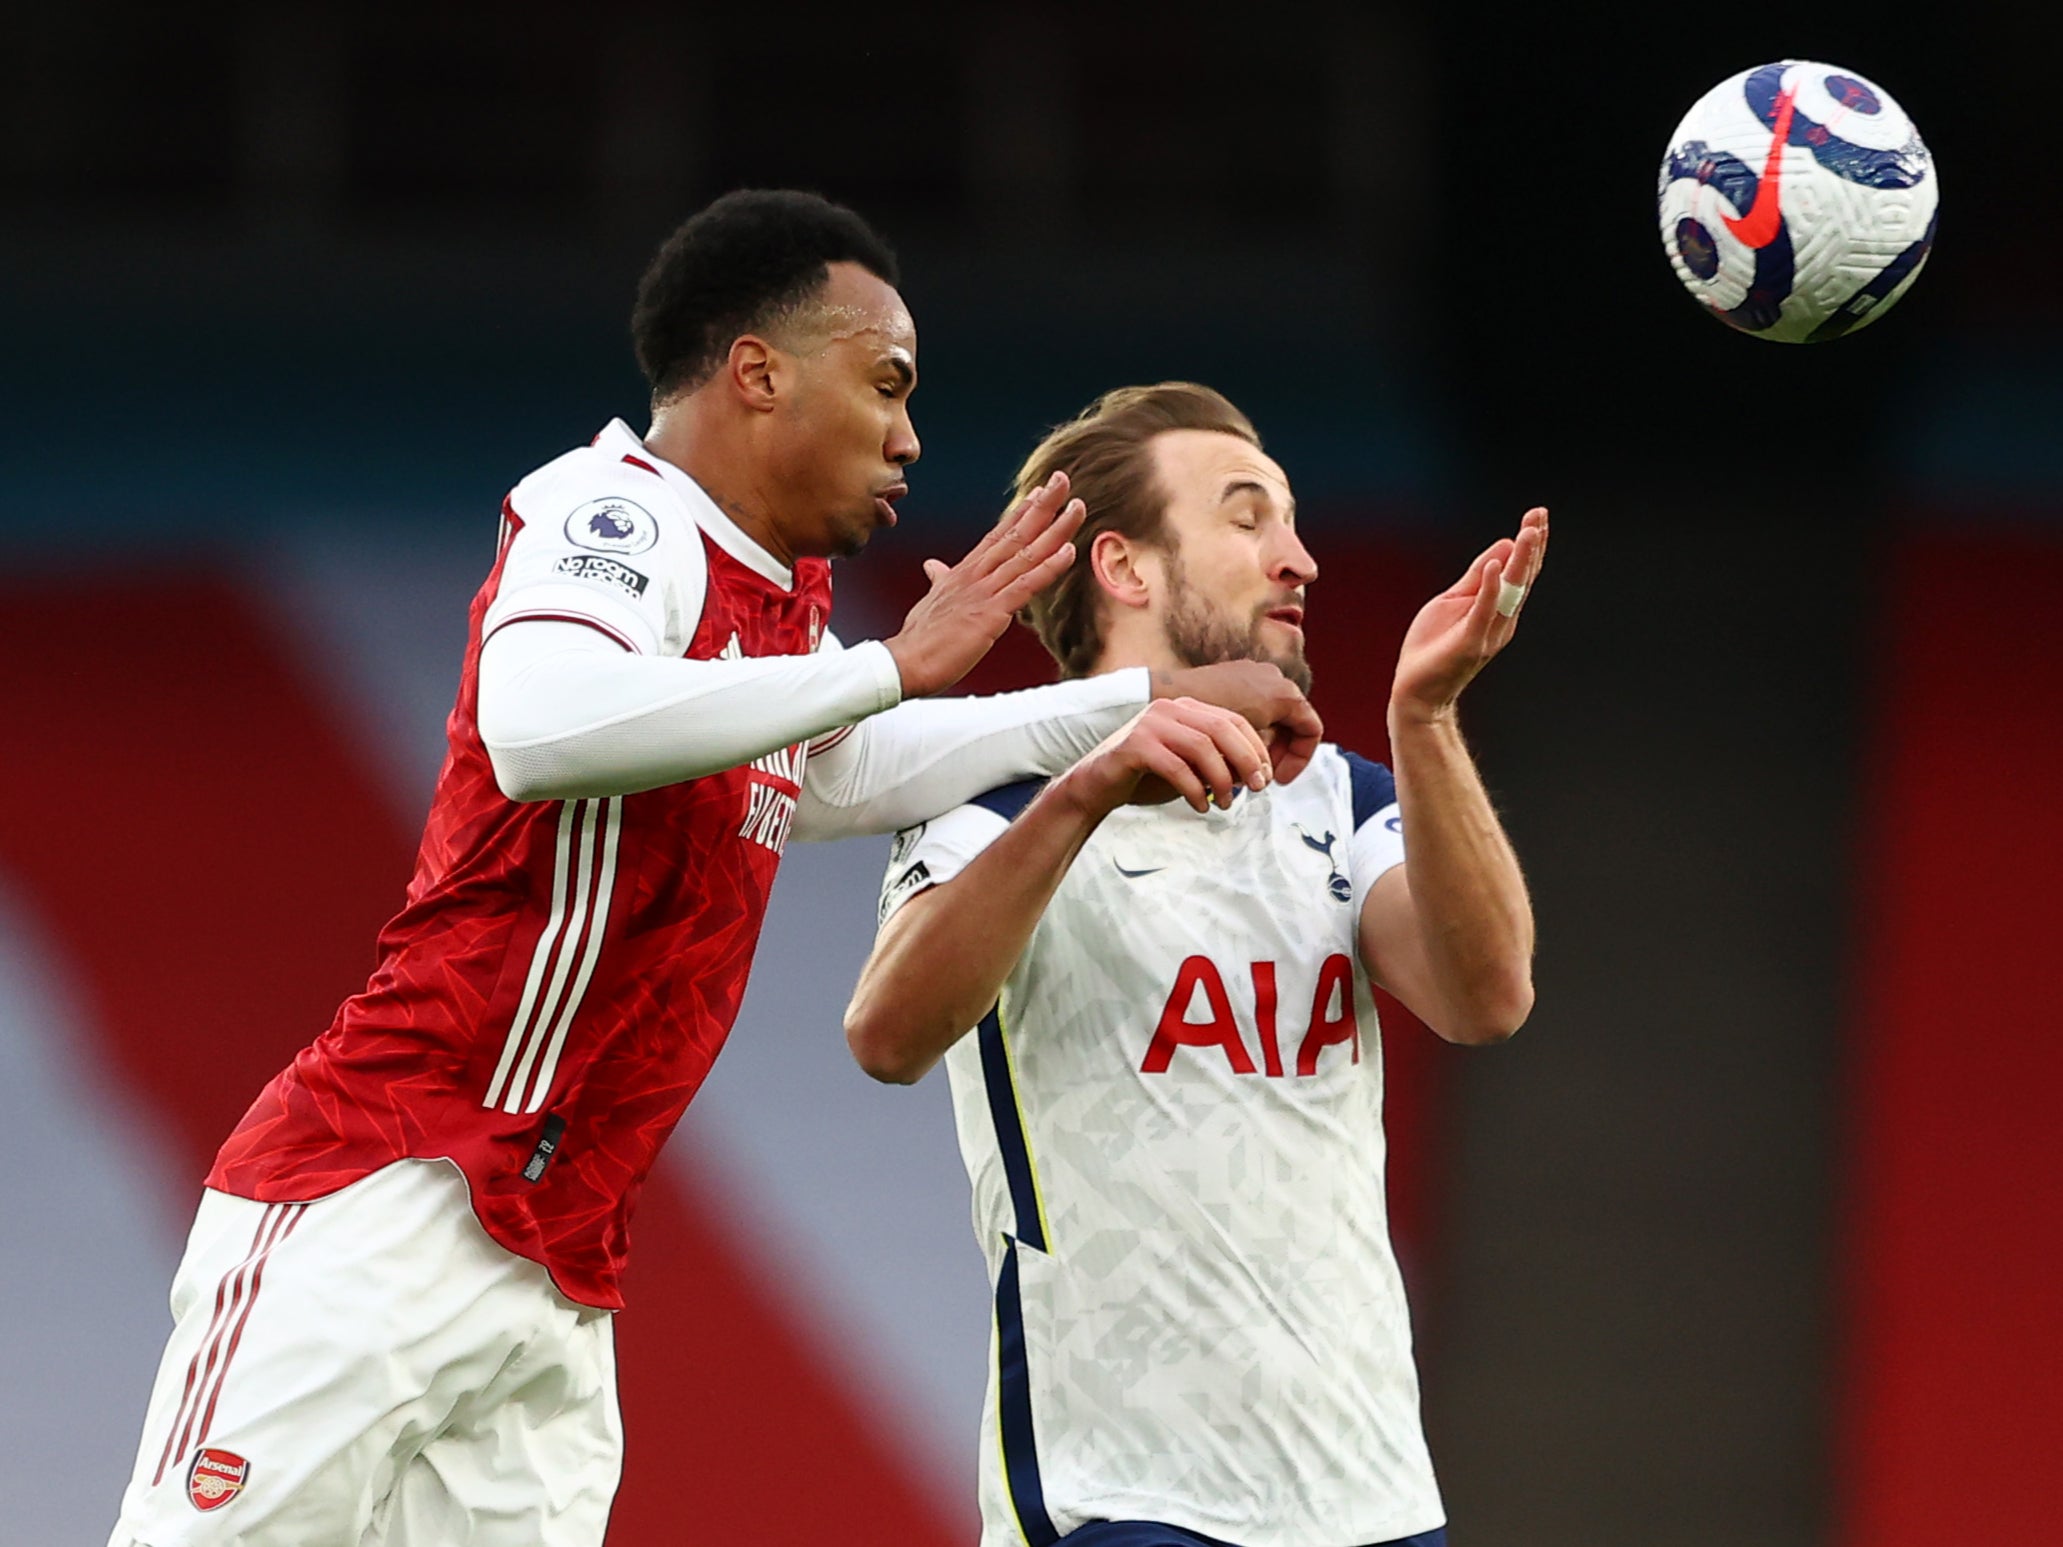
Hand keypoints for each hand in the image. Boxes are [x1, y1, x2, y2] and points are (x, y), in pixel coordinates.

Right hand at [884, 471, 1084, 697]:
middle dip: (1042, 506)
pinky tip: (1069, 551)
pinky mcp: (992, 612)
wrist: (905, 661)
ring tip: (1077, 507)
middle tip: (1062, 480)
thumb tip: (933, 566)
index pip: (997, 536)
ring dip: (1055, 529)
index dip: (1020, 514)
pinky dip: (1049, 567)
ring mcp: (985, 591)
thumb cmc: (919, 638)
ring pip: (1027, 553)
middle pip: (1015, 533)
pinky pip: (1027, 585)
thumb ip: (939, 580)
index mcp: (964, 572)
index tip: (1038, 494)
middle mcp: (976, 574)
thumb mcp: (931, 602)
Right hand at [1058, 698, 1272, 817]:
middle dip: (1246, 759)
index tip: (1265, 777)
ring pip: (1202, 746)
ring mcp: (1150, 724)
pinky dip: (1195, 790)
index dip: (1255, 748)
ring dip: (1222, 778)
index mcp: (1184, 708)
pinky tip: (1202, 806)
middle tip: (1257, 788)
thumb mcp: (1188, 767)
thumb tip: (1255, 775)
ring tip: (1227, 804)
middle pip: (1222, 728)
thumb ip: (1218, 764)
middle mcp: (1169, 709)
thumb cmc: (1144, 778)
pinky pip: (1177, 767)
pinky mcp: (1134, 746)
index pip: (1232, 721)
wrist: (1094, 787)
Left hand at [1152, 660, 1323, 782]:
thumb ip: (1262, 757)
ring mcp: (1256, 672)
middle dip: (1278, 753)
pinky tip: (1227, 746)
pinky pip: (1255, 703)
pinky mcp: (1236, 673)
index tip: (1279, 779)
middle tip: (1260, 777)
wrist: (1167, 694)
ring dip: (1261, 742)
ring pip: (1272, 715)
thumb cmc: (1205, 723)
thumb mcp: (1242, 749)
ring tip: (1241, 764)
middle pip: (1292, 723)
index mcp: (1285, 694)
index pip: (1310, 730)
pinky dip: (1248, 727)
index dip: (1299, 759)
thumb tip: (1263, 774)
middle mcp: (1275, 677)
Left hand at [1390, 507, 1548, 723]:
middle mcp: (1501, 620)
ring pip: (1510, 592)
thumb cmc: (1434, 647)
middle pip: (1522, 577)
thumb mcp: (1454, 600)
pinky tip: (1496, 564)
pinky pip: (1483, 611)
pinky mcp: (1469, 643)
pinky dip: (1490, 588)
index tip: (1538, 515)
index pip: (1520, 571)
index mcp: (1499, 608)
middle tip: (1539, 515)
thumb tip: (1505, 545)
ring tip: (1528, 532)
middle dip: (1532, 545)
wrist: (1417, 692)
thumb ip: (1478, 576)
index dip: (1530, 543)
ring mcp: (1488, 632)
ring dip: (1520, 561)